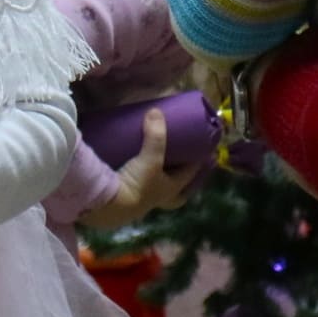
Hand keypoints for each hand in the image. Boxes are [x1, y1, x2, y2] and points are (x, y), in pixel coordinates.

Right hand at [78, 108, 201, 230]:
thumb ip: (155, 136)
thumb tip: (156, 111)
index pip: (191, 173)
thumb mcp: (150, 158)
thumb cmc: (138, 184)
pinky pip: (141, 191)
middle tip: (187, 170)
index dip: (199, 162)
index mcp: (173, 188)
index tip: (206, 152)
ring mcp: (145, 200)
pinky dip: (142, 184)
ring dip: (163, 183)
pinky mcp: (128, 200)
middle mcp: (162, 196)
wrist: (111, 206)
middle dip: (184, 183)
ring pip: (160, 193)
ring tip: (162, 171)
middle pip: (179, 193)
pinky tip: (137, 175)